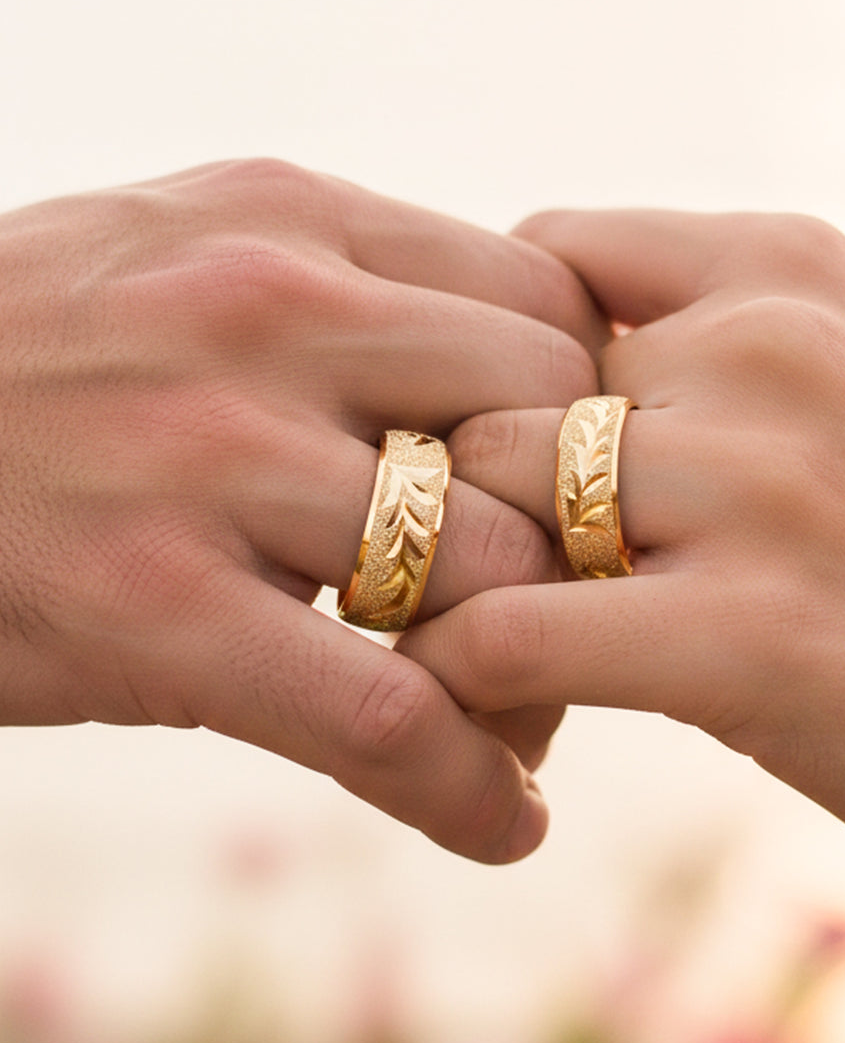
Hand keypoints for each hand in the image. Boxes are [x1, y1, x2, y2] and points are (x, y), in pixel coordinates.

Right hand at [0, 160, 604, 862]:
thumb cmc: (44, 351)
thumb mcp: (197, 255)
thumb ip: (349, 295)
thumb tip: (503, 377)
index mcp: (294, 221)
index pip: (541, 310)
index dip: (592, 416)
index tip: (582, 492)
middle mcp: (268, 314)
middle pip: (543, 429)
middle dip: (584, 537)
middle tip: (569, 612)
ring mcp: (210, 455)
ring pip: (486, 568)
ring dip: (537, 671)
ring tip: (521, 722)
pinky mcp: (152, 603)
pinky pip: (381, 710)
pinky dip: (466, 784)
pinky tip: (501, 821)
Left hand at [399, 209, 844, 897]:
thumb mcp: (835, 390)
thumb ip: (687, 354)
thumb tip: (504, 387)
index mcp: (787, 268)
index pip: (542, 259)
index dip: (495, 362)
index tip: (501, 446)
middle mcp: (772, 348)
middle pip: (499, 396)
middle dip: (480, 490)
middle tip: (482, 567)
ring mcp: (763, 485)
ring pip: (489, 500)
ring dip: (466, 578)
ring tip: (497, 635)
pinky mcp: (750, 634)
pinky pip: (510, 630)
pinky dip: (468, 668)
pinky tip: (500, 698)